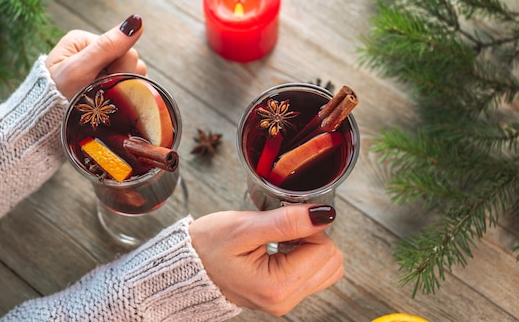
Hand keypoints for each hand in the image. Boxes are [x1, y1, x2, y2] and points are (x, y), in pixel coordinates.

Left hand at [46, 14, 147, 99]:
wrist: (42, 126)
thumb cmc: (54, 98)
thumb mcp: (78, 71)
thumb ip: (107, 47)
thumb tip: (136, 21)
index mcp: (84, 41)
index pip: (123, 49)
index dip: (121, 69)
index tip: (105, 84)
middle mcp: (93, 52)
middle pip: (130, 62)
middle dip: (121, 80)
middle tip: (102, 93)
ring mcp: (100, 70)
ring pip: (132, 75)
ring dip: (124, 90)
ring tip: (104, 101)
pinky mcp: (104, 87)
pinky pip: (129, 88)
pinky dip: (124, 97)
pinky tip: (111, 105)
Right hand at [189, 204, 343, 315]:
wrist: (187, 264)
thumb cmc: (206, 246)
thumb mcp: (243, 227)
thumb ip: (286, 221)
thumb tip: (324, 215)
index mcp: (276, 287)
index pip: (325, 250)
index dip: (308, 227)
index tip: (284, 221)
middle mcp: (285, 301)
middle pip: (331, 261)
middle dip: (311, 238)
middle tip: (280, 230)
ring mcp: (285, 302)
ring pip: (327, 268)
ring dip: (310, 248)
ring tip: (279, 239)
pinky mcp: (284, 296)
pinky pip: (314, 274)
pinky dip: (304, 257)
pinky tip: (280, 248)